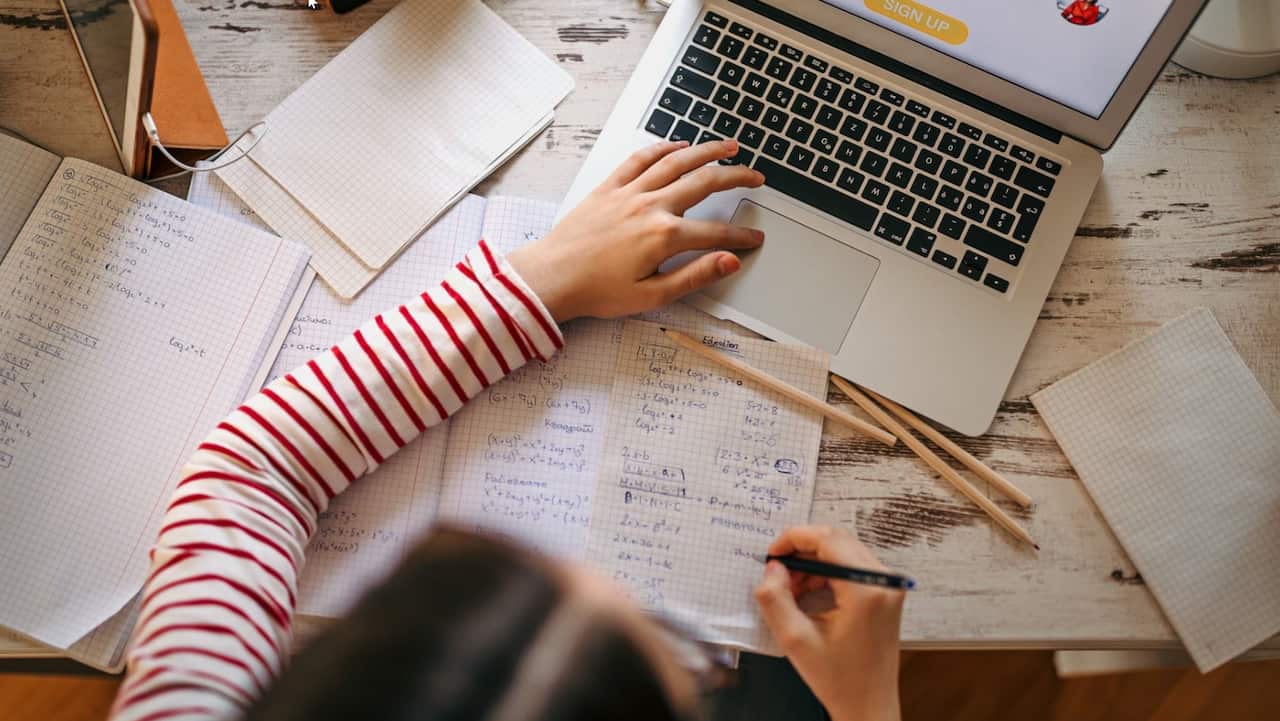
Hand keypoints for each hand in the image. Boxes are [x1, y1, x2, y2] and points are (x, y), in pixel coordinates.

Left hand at [507, 139, 764, 321]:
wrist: (553, 277)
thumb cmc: (596, 291)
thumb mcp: (652, 295)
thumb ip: (695, 276)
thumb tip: (729, 261)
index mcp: (664, 236)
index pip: (715, 232)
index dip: (740, 236)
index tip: (755, 238)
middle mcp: (650, 206)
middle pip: (704, 183)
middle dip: (736, 178)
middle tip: (756, 176)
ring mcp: (629, 192)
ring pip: (676, 162)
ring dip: (707, 151)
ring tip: (729, 146)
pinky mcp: (609, 187)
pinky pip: (640, 159)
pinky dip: (662, 148)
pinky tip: (678, 145)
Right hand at [753, 526, 904, 720]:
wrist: (869, 704)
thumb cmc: (839, 679)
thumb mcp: (794, 640)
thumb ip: (775, 598)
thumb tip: (772, 568)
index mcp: (866, 590)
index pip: (827, 540)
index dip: (793, 539)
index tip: (772, 554)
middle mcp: (883, 581)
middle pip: (836, 540)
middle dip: (801, 552)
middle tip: (777, 573)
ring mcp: (887, 585)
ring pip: (842, 550)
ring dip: (812, 563)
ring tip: (790, 589)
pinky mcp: (884, 592)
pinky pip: (851, 566)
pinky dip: (825, 572)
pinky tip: (808, 594)